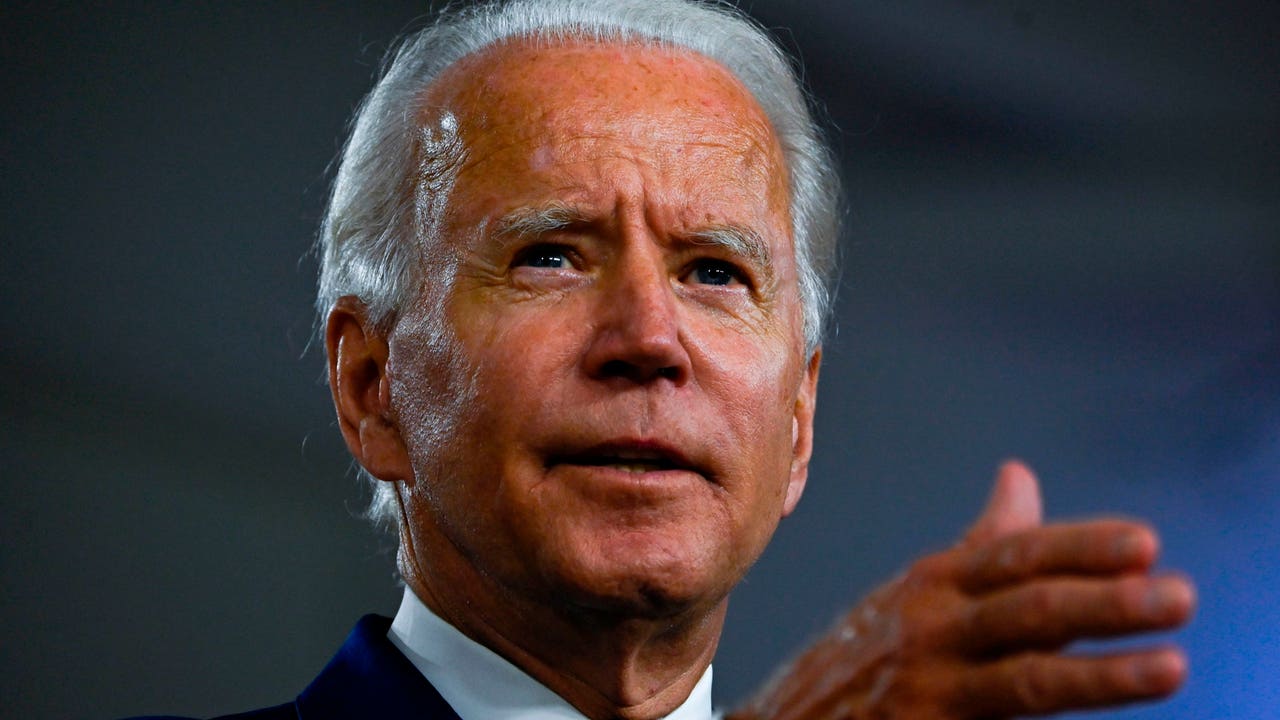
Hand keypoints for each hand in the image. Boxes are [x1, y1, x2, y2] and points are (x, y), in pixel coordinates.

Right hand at [728, 461, 1195, 718]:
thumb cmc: (866, 652)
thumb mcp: (918, 588)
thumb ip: (982, 542)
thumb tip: (1022, 476)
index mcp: (936, 583)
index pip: (1016, 555)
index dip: (1079, 548)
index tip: (1144, 542)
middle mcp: (932, 630)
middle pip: (1026, 610)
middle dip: (1103, 602)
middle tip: (1176, 595)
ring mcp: (928, 689)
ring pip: (1024, 680)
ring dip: (1099, 675)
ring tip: (1168, 667)